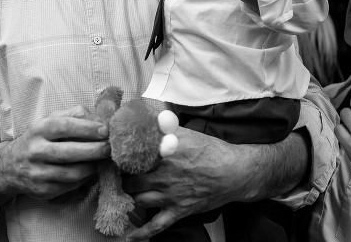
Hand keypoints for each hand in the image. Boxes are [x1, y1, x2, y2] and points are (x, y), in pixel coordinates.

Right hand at [1, 105, 110, 199]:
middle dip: (95, 150)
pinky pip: (71, 186)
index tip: (106, 130)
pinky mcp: (43, 191)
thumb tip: (97, 118)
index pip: (66, 127)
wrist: (9, 166)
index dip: (88, 129)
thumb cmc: (39, 139)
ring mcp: (38, 173)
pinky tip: (91, 171)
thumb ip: (74, 114)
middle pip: (70, 153)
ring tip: (104, 160)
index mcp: (39, 129)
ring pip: (73, 173)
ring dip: (93, 167)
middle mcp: (36, 151)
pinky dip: (85, 179)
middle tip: (111, 148)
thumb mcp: (51, 120)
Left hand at [120, 127, 251, 240]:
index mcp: (163, 155)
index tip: (116, 157)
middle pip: (130, 180)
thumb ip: (166, 129)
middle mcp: (163, 176)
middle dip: (124, 178)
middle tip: (123, 175)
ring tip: (130, 193)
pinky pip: (156, 226)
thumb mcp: (188, 134)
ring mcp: (169, 196)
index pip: (131, 158)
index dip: (121, 158)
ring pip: (137, 200)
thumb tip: (149, 120)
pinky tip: (131, 237)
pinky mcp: (178, 211)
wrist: (234, 172)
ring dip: (131, 197)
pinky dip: (142, 233)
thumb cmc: (213, 151)